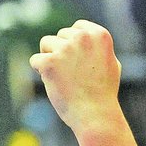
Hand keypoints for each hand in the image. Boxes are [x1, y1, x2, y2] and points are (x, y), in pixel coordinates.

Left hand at [29, 20, 121, 134]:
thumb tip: (81, 33)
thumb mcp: (110, 64)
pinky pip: (36, 61)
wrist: (96, 117)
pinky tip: (59, 86)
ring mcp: (65, 49)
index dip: (77, 47)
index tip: (86, 65)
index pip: (77, 28)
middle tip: (79, 77)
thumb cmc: (104, 94)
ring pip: (46, 45)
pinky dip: (44, 74)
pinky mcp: (49, 62)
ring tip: (69, 81)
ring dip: (52, 61)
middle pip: (60, 36)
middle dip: (64, 54)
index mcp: (100, 35)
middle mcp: (83, 38)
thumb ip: (96, 46)